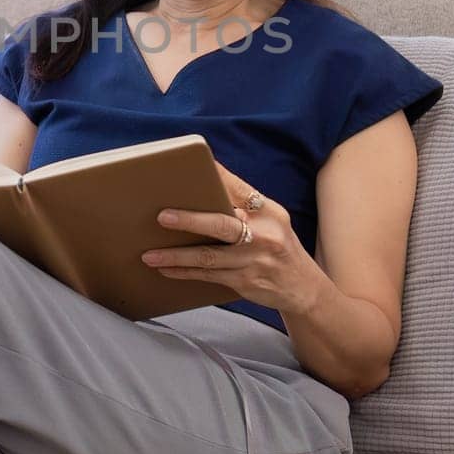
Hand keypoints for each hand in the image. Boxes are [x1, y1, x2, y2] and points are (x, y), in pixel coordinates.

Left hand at [140, 158, 322, 315]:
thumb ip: (243, 207)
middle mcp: (263, 234)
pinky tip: (166, 270)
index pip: (238, 189)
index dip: (215, 177)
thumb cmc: (277, 247)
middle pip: (222, 225)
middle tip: (162, 217)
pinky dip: (184, 272)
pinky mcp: (245, 281)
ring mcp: (253, 260)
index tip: (191, 166)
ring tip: (150, 254)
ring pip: (208, 256)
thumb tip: (201, 190)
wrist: (303, 287)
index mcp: (268, 212)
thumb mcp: (272, 221)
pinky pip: (208, 275)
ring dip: (176, 256)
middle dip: (190, 220)